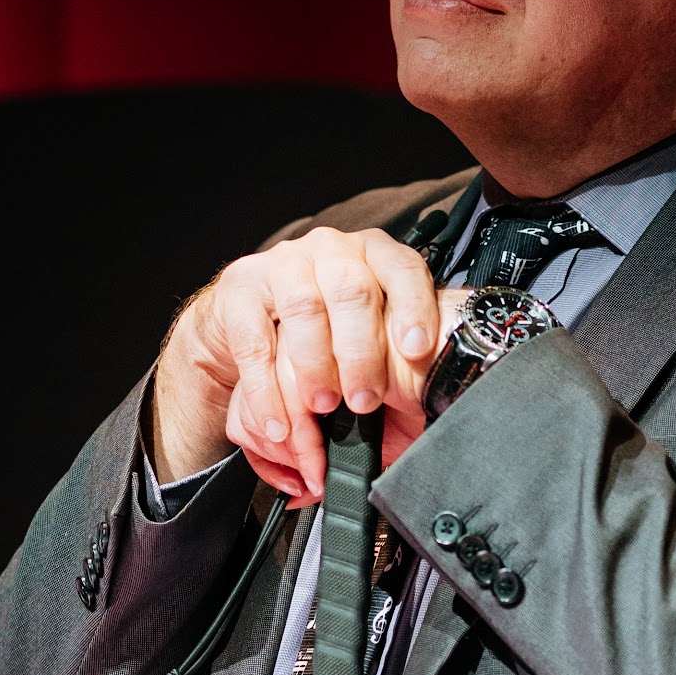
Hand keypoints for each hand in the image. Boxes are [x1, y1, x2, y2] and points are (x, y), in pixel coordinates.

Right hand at [151, 225, 464, 506]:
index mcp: (375, 257)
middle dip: (361, 353)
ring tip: (323, 408)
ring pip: (304, 308)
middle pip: (352, 291)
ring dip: (316, 366)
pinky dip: (267, 390)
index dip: (413, 308)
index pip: (403, 269)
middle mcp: (332, 250)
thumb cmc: (327, 340)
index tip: (417, 350)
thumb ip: (401, 368)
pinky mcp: (241, 287)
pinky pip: (254, 341)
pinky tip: (280, 424)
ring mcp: (284, 263)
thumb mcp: (372, 347)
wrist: (251, 326)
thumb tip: (434, 411)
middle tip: (364, 401)